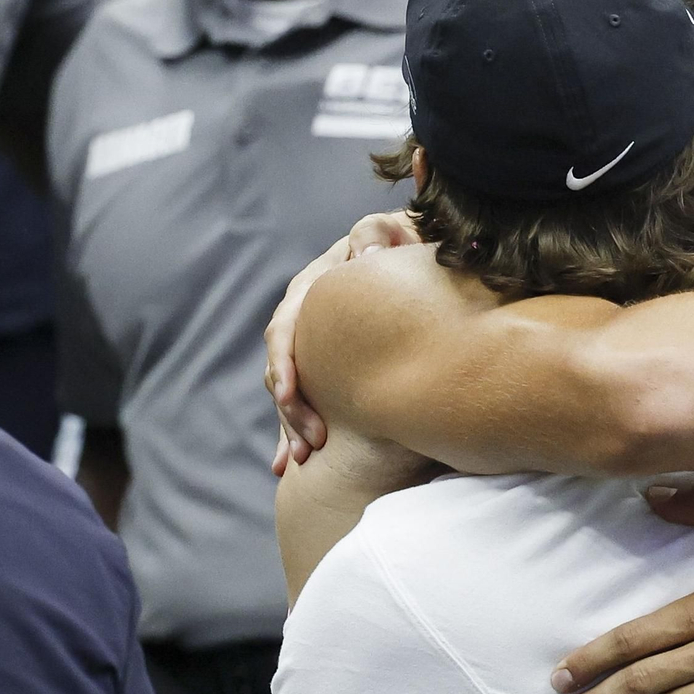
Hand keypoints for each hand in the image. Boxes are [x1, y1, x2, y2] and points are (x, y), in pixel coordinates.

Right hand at [265, 210, 419, 475]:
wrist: (411, 252)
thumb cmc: (401, 241)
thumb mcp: (388, 230)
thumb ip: (373, 235)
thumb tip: (363, 252)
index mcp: (311, 289)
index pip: (286, 329)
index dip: (287, 363)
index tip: (292, 394)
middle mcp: (303, 319)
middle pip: (282, 369)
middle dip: (290, 409)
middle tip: (311, 444)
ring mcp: (312, 345)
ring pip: (289, 391)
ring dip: (291, 426)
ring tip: (301, 461)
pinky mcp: (326, 366)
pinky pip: (305, 400)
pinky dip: (295, 429)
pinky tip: (290, 463)